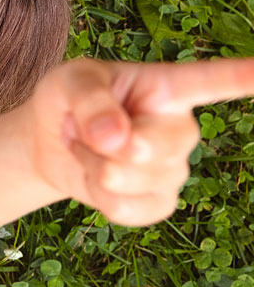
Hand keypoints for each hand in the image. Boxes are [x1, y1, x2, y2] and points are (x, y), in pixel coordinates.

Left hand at [24, 56, 253, 225]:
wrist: (52, 141)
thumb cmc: (67, 99)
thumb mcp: (67, 81)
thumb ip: (89, 100)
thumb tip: (117, 139)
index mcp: (165, 88)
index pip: (209, 83)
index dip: (241, 77)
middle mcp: (180, 128)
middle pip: (144, 147)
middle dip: (101, 142)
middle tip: (84, 126)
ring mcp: (174, 168)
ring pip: (124, 179)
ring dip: (90, 165)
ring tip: (88, 146)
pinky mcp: (160, 203)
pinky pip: (123, 209)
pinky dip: (94, 195)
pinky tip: (96, 175)